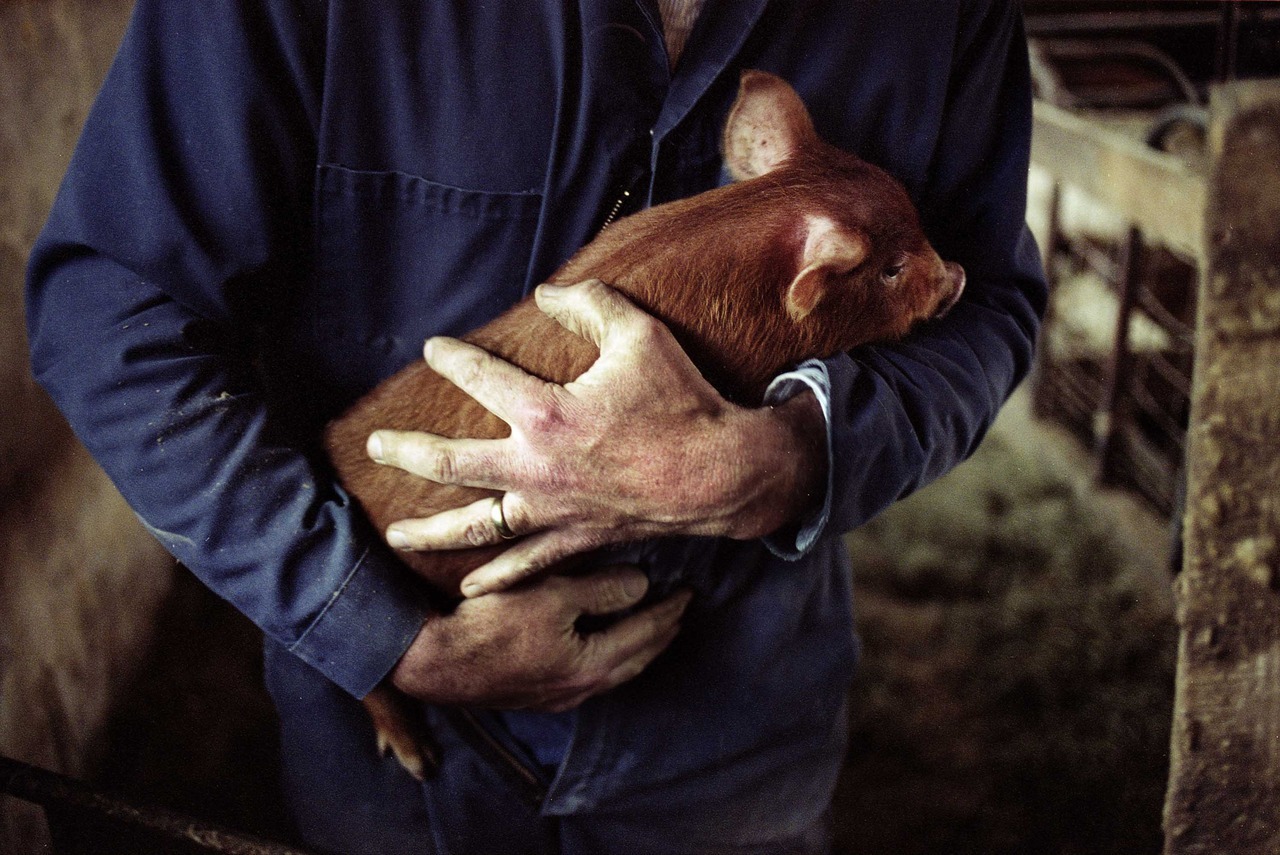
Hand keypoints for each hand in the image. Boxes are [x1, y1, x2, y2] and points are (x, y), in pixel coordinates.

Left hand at [369, 280, 824, 596]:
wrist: (722, 474)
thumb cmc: (683, 401)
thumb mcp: (641, 335)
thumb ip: (590, 304)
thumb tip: (548, 291)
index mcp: (546, 412)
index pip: (479, 378)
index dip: (451, 357)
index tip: (433, 348)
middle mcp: (536, 467)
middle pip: (449, 464)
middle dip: (406, 452)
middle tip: (375, 445)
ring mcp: (552, 510)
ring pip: (475, 526)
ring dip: (430, 529)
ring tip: (394, 533)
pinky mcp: (576, 539)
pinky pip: (526, 564)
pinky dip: (496, 577)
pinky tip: (469, 586)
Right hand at [389, 565, 691, 711]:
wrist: (433, 662)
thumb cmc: (491, 623)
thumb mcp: (552, 594)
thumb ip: (602, 590)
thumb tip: (642, 584)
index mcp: (592, 664)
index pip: (645, 634)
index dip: (669, 610)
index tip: (689, 591)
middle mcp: (580, 688)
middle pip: (634, 660)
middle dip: (659, 634)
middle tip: (678, 612)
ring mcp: (555, 696)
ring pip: (612, 672)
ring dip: (634, 649)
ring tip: (647, 629)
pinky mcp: (533, 695)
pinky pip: (587, 676)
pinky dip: (606, 657)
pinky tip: (598, 647)